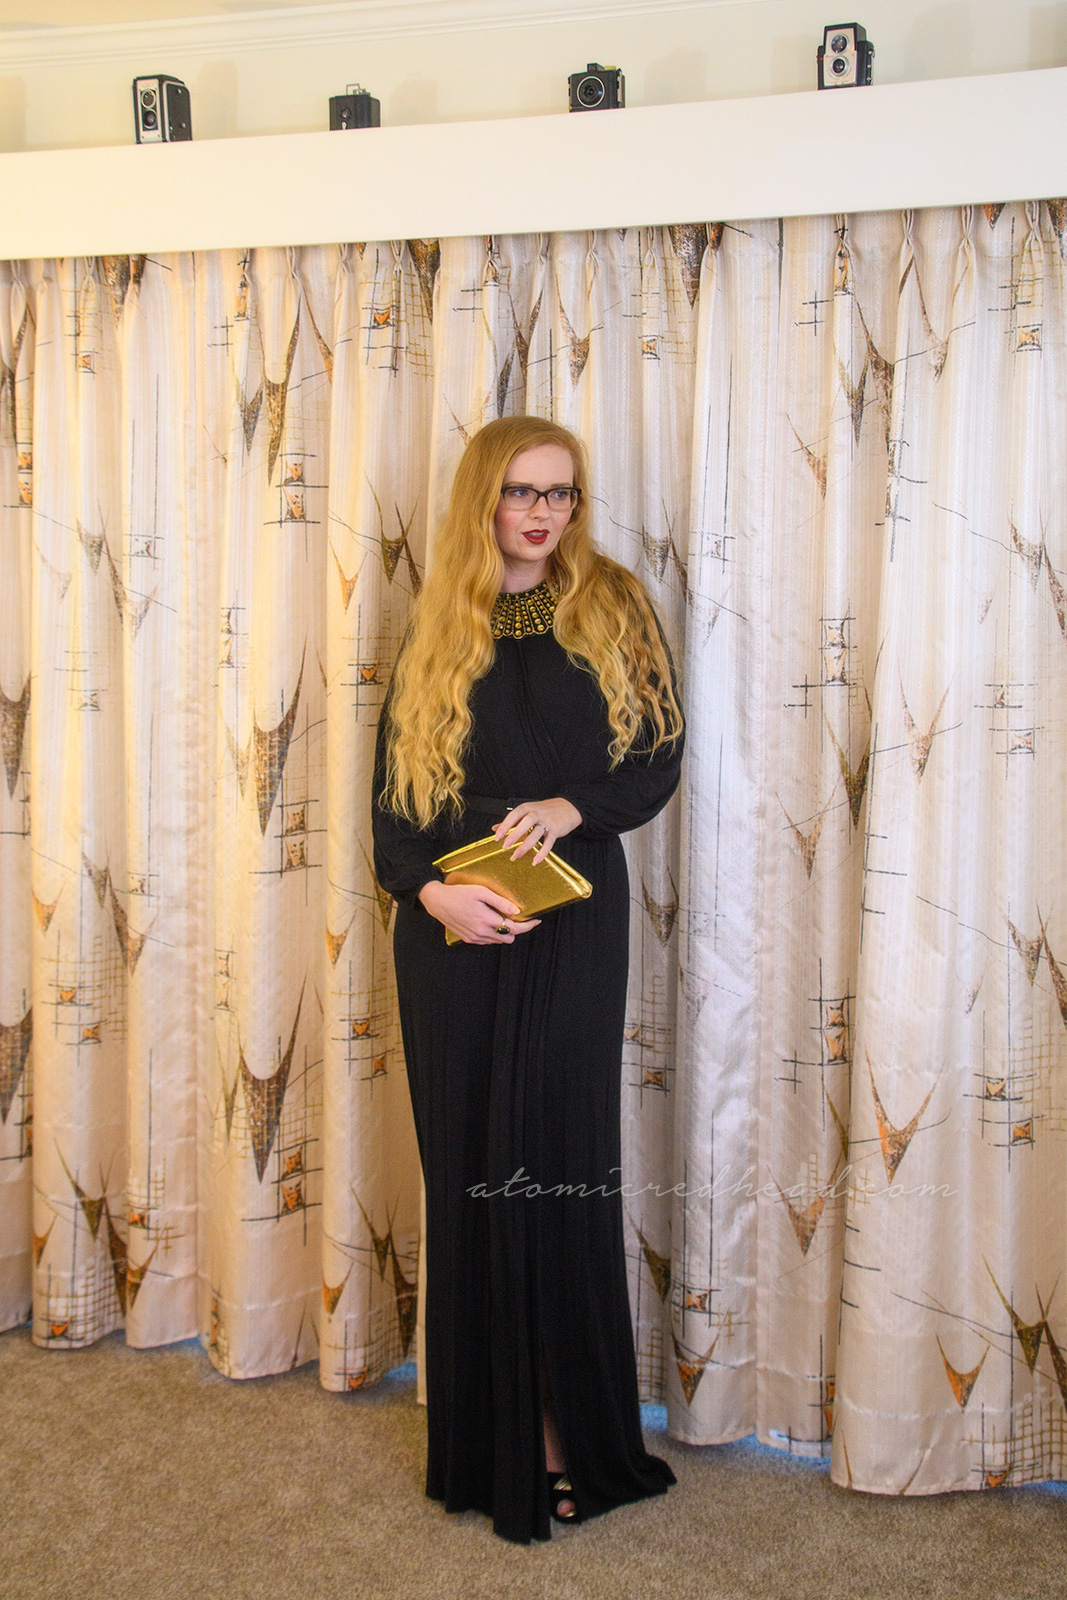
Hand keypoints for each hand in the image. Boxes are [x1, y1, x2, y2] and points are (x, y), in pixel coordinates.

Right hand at [417, 880, 540, 945]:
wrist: (438, 902)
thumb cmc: (459, 893)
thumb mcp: (481, 891)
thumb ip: (500, 901)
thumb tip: (516, 910)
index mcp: (486, 920)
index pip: (514, 929)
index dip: (528, 926)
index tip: (536, 920)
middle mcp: (481, 932)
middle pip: (509, 938)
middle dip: (516, 930)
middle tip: (517, 918)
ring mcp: (474, 938)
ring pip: (498, 941)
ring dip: (504, 932)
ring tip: (501, 917)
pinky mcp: (468, 939)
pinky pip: (487, 941)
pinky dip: (493, 934)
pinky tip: (489, 921)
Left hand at [493, 797, 581, 864]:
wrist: (568, 807)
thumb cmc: (546, 810)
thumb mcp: (528, 811)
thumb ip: (512, 820)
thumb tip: (495, 828)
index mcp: (528, 808)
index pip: (514, 815)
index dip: (505, 825)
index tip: (497, 836)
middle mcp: (537, 813)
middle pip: (525, 823)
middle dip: (514, 835)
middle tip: (505, 846)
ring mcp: (547, 822)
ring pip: (535, 834)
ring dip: (525, 845)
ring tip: (516, 855)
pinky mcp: (556, 830)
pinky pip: (548, 842)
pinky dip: (542, 852)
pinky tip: (536, 860)